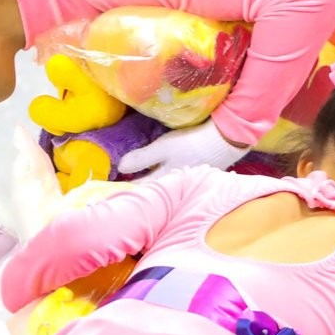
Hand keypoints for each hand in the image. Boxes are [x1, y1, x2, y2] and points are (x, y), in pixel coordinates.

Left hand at [116, 119, 248, 177]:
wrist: (226, 141)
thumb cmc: (193, 143)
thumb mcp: (164, 148)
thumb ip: (142, 159)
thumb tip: (120, 168)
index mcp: (164, 183)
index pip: (138, 190)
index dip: (123, 188)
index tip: (108, 187)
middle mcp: (175, 189)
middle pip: (151, 193)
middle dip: (136, 190)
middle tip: (119, 187)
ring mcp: (186, 185)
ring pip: (164, 190)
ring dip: (151, 189)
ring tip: (137, 185)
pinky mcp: (196, 179)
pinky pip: (175, 185)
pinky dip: (166, 183)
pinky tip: (162, 179)